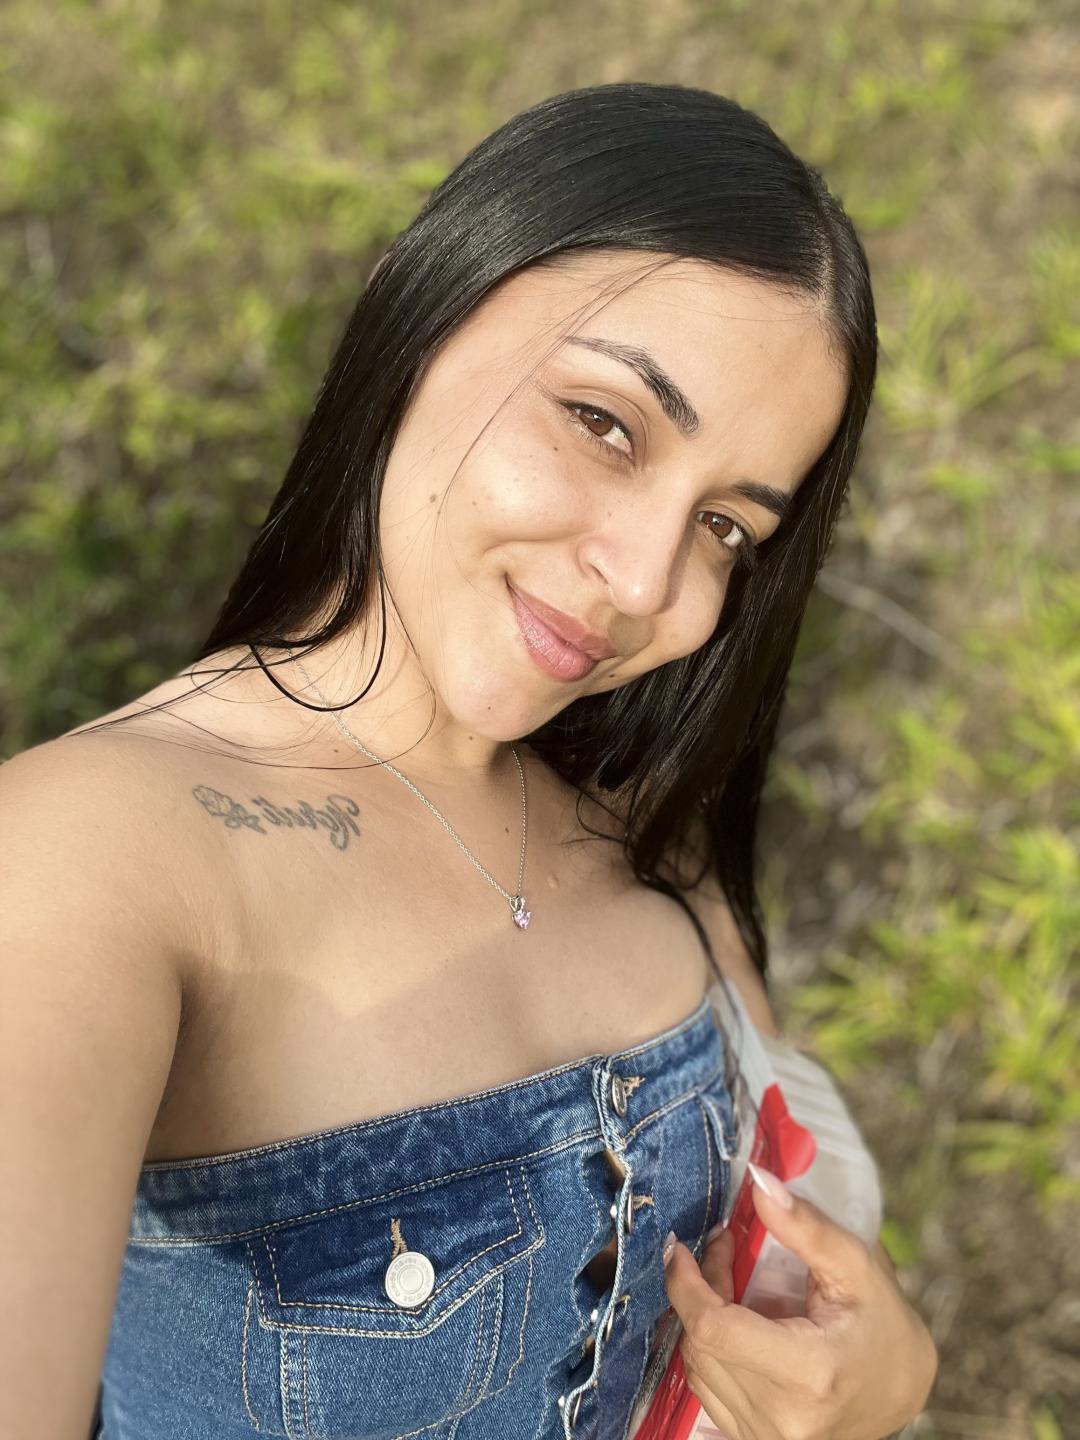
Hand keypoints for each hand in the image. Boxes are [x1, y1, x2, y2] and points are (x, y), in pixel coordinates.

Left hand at [662, 1169, 938, 1439]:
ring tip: (728, 1278)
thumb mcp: (857, 1268)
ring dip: (701, 1314)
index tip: (679, 1247)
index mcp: (808, 1374)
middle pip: (701, 1343)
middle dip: (699, 1287)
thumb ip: (805, 1226)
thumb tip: (758, 1181)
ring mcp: (764, 1436)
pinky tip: (732, 1319)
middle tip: (723, 1246)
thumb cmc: (884, 1327)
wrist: (901, 1393)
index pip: (714, 1329)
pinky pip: (707, 1387)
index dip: (686, 1284)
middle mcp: (781, 1417)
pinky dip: (710, 1346)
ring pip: (697, 1366)